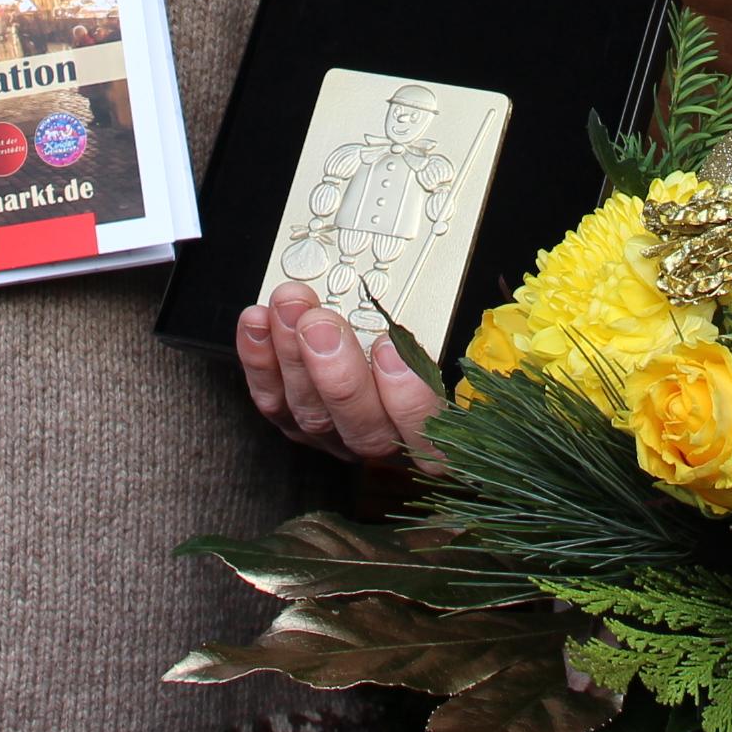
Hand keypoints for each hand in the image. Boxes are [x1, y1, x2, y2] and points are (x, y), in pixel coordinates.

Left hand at [236, 280, 447, 468]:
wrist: (364, 363)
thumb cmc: (413, 350)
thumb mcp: (444, 338)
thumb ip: (438, 329)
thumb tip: (474, 291)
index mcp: (426, 431)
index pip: (427, 438)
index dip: (408, 400)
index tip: (390, 350)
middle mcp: (379, 440)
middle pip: (362, 427)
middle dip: (337, 375)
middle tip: (320, 325)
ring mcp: (332, 435)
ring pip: (311, 412)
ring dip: (293, 356)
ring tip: (288, 307)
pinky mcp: (292, 420)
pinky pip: (272, 399)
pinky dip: (259, 359)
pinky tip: (257, 322)